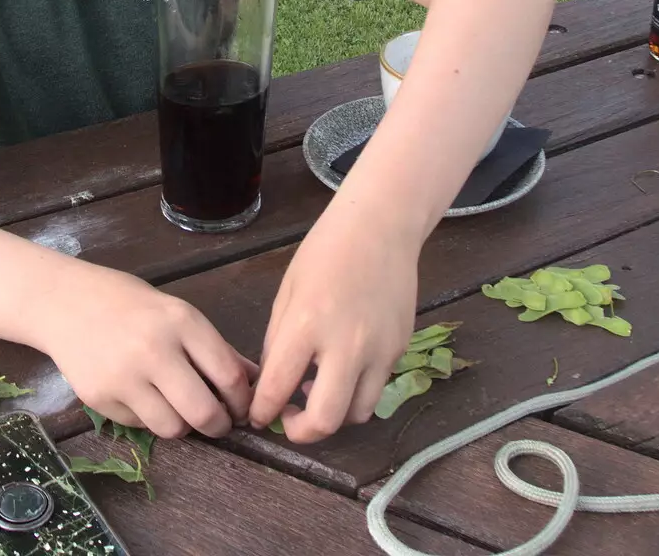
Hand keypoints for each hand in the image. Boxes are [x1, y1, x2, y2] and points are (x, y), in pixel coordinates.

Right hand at [34, 262, 257, 439]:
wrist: (64, 302)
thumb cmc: (129, 303)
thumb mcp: (178, 313)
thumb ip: (216, 349)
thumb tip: (256, 380)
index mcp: (181, 321)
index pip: (229, 375)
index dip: (242, 400)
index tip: (241, 407)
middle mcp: (154, 350)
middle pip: (204, 412)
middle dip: (219, 425)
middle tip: (217, 422)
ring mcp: (124, 377)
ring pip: (172, 428)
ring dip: (183, 425)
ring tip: (178, 408)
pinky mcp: (100, 398)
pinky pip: (140, 425)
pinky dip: (149, 418)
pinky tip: (142, 396)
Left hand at [248, 207, 418, 442]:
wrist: (380, 227)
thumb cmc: (325, 252)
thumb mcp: (287, 292)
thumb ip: (278, 341)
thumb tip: (272, 382)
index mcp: (306, 325)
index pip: (278, 389)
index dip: (262, 412)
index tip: (258, 417)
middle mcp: (346, 345)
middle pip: (326, 420)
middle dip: (301, 432)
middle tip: (290, 420)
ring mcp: (379, 350)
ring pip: (357, 414)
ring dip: (334, 414)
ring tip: (319, 393)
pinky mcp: (400, 349)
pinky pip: (376, 387)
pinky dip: (356, 390)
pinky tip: (343, 369)